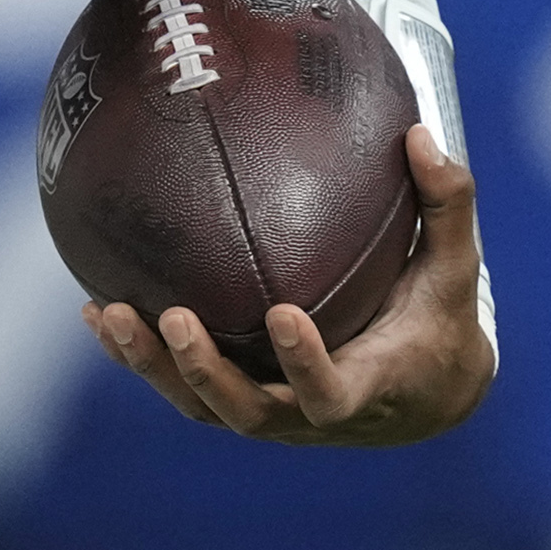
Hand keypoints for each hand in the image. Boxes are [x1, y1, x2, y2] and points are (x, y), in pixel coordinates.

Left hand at [85, 124, 492, 446]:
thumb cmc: (438, 319)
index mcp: (366, 388)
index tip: (282, 314)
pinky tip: (95, 313)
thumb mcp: (455, 268)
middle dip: (206, 372)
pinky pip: (181, 387)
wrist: (424, 393)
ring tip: (111, 314)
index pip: (330, 392)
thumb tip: (420, 133)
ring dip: (153, 367)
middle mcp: (309, 416)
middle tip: (174, 317)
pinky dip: (138, 357)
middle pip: (248, 412)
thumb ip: (447, 205)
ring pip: (201, 407)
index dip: (304, 364)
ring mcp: (269, 414)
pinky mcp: (240, 400)